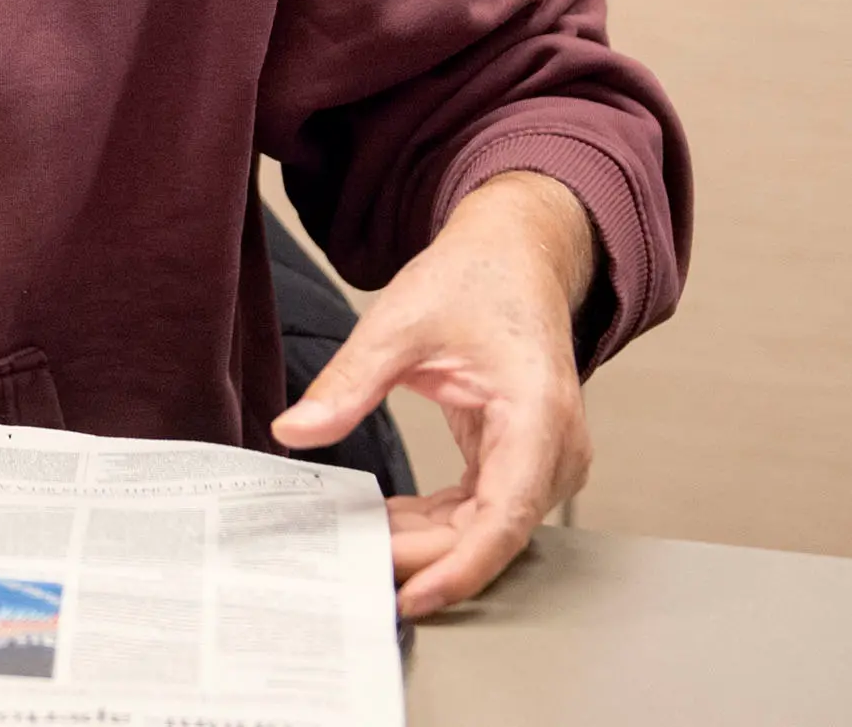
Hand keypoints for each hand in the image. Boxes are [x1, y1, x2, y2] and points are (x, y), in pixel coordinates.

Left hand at [270, 171, 597, 618]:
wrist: (514, 256)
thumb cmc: (475, 280)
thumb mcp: (398, 323)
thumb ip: (349, 382)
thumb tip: (296, 430)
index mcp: (538, 413)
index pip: (506, 516)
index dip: (459, 566)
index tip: (411, 595)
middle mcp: (555, 447)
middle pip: (492, 531)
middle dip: (425, 558)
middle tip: (356, 567)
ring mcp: (545, 458)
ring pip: (486, 528)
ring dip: (427, 543)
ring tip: (360, 547)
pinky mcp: (523, 459)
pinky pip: (482, 509)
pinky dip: (436, 522)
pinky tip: (387, 523)